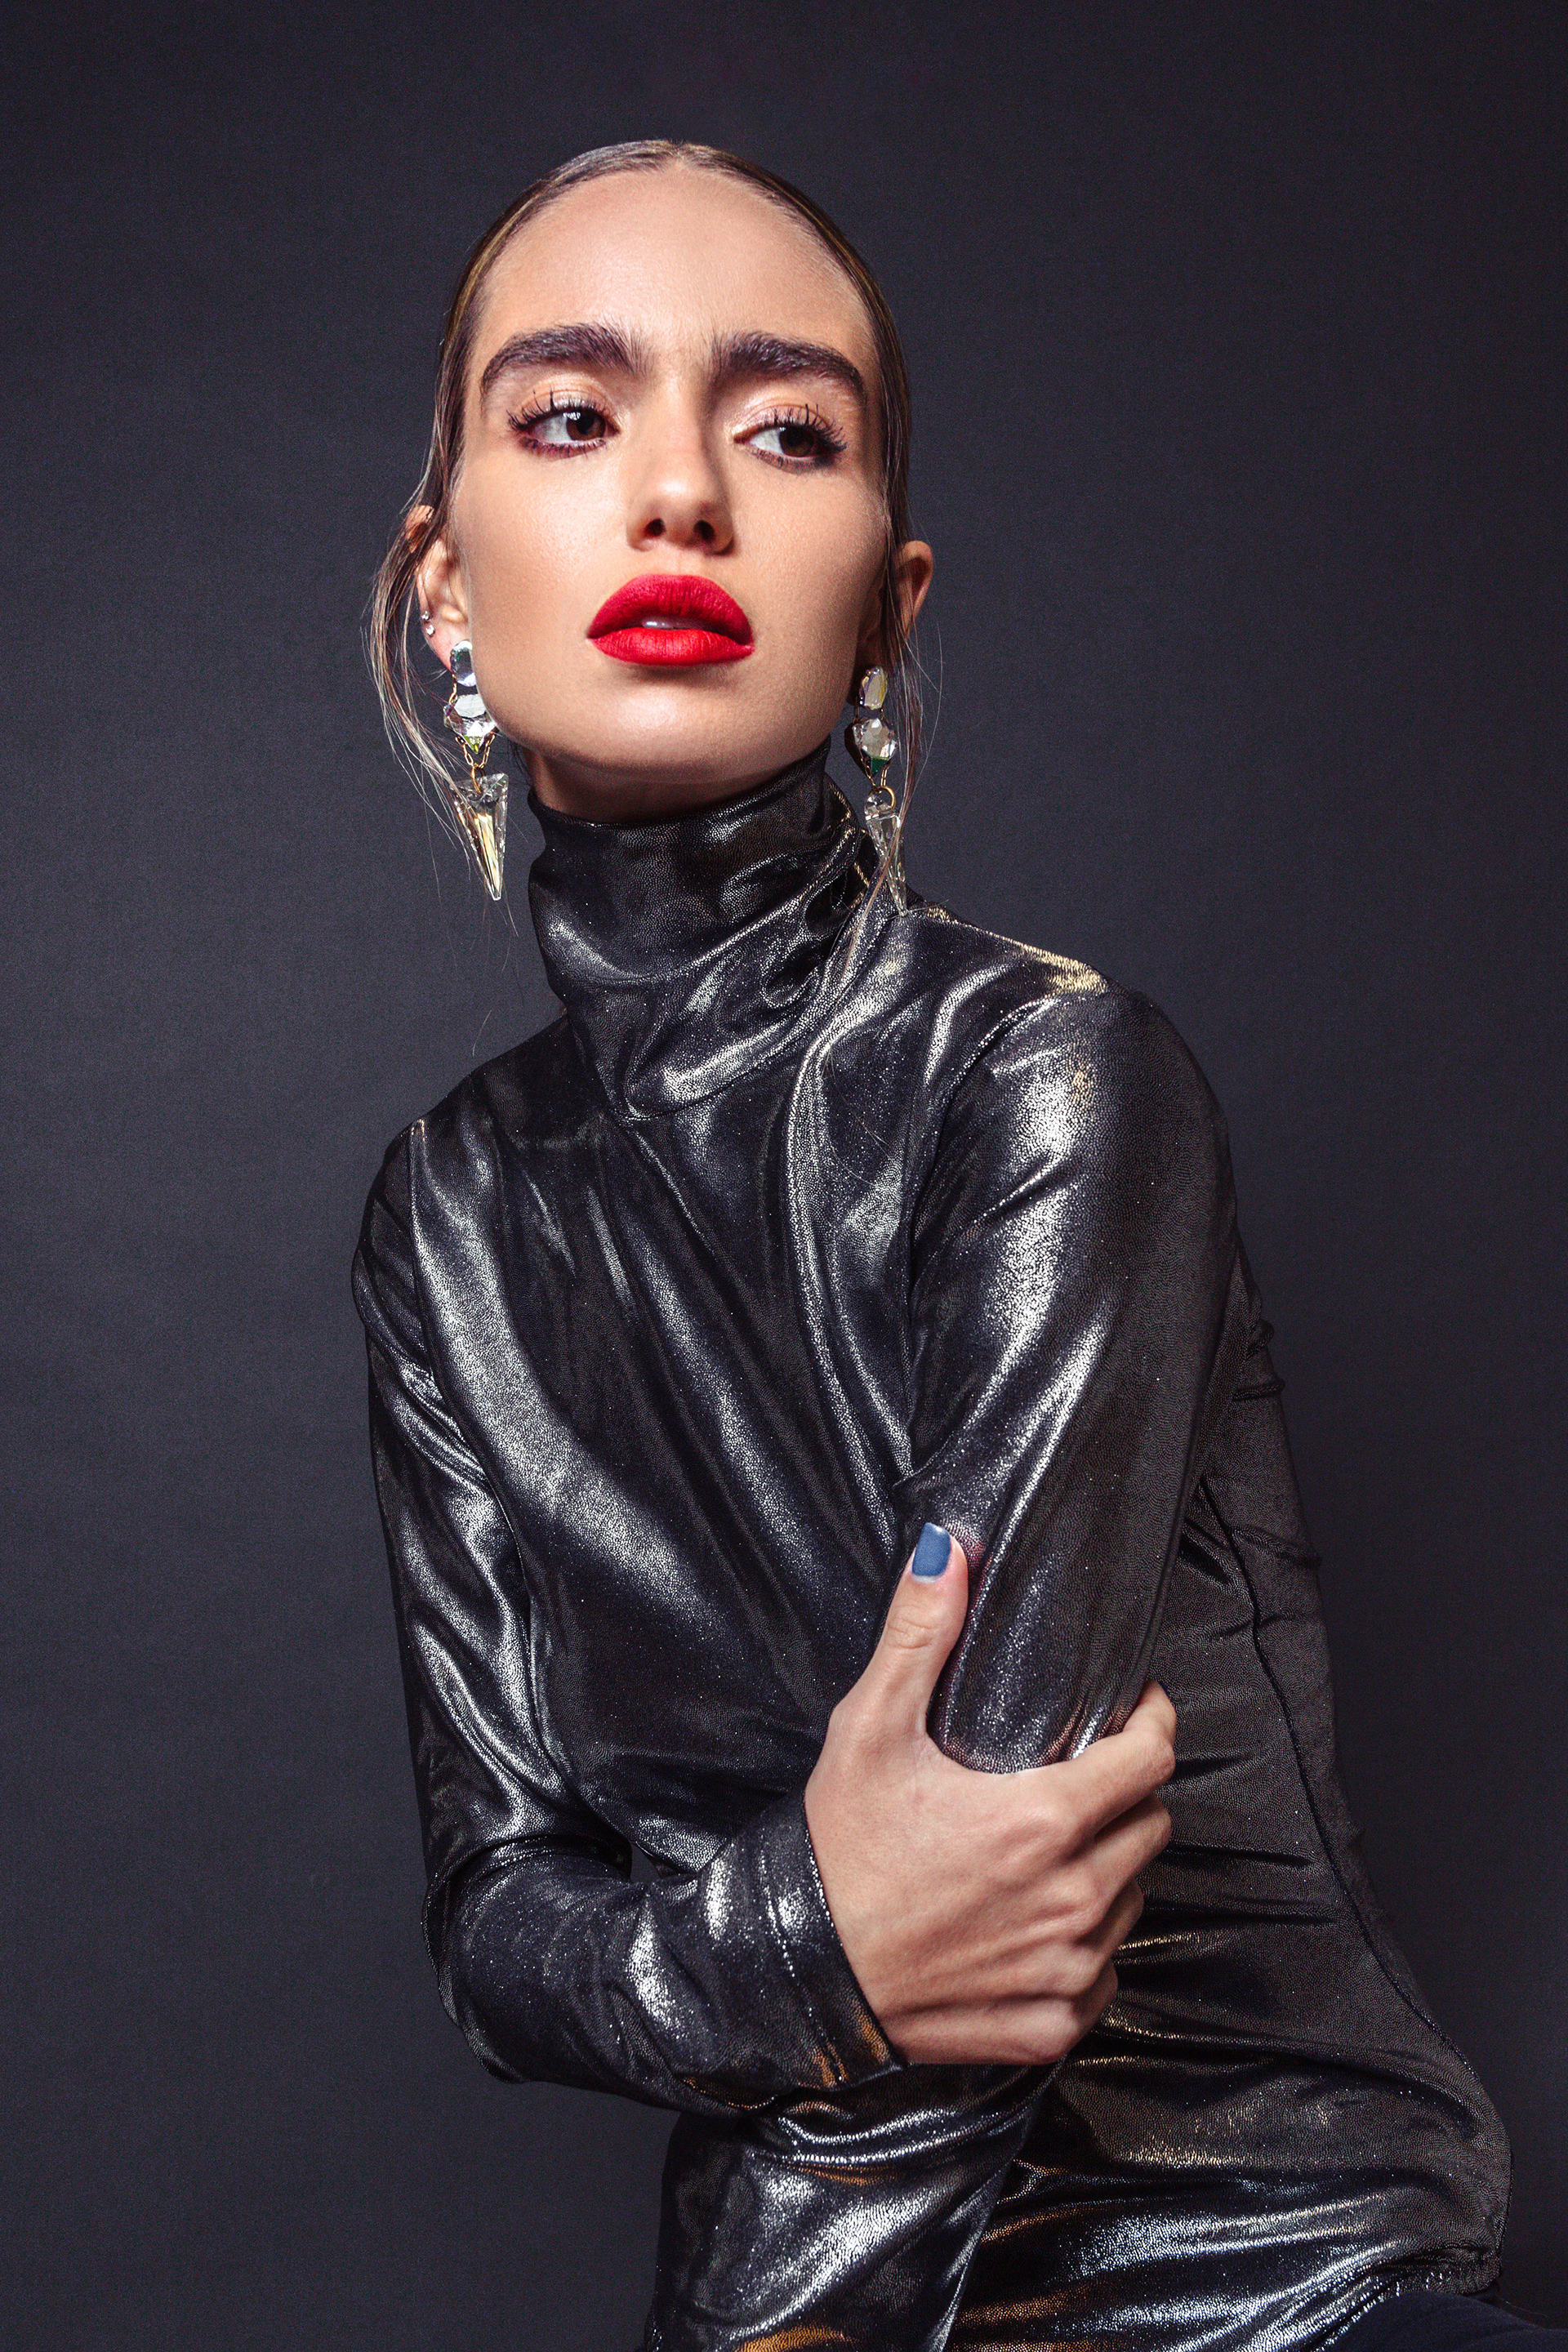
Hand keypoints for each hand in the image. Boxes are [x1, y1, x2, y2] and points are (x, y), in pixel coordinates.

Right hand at [803, 1528, 1175, 2065]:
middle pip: (1151, 1825)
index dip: (1150, 1720)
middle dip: (1123, 1793)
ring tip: (1042, 1851)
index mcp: (1040, 1823)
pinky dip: (1081, 1945)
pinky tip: (1029, 1922)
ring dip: (1106, 1868)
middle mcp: (1070, 1900)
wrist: (798, 1980)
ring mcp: (1067, 1969)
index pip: (1153, 1758)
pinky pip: (1104, 1973)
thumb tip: (948, 1552)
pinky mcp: (1053, 2026)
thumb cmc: (836, 1855)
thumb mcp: (868, 1730)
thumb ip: (919, 1636)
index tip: (1130, 1708)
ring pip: (1133, 1896)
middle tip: (1068, 1779)